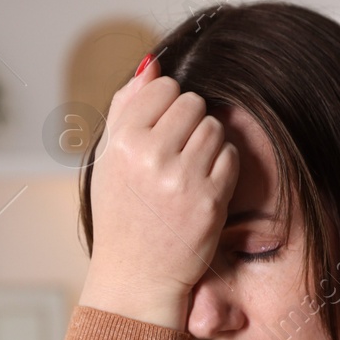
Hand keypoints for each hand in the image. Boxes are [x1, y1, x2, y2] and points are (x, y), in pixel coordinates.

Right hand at [77, 55, 237, 328]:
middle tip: (176, 154)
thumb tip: (153, 63)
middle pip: (193, 103)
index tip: (160, 132)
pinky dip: (221, 167)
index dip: (166, 106)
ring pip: (215, 128)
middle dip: (189, 123)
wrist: (136, 276)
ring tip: (189, 169)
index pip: (164, 87)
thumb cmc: (122, 213)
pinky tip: (202, 186)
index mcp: (122, 142)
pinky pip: (230, 157)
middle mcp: (150, 157)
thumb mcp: (109, 159)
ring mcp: (182, 179)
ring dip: (208, 144)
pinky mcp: (209, 200)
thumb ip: (127, 107)